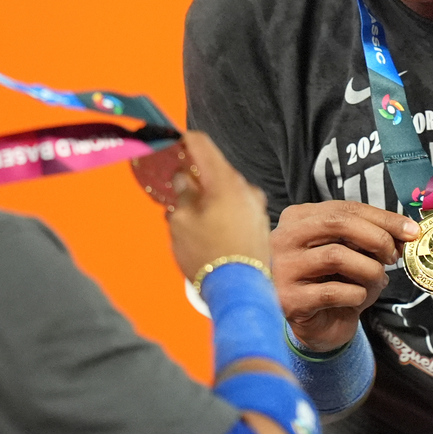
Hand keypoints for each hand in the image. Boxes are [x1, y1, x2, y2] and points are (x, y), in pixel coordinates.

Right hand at [165, 132, 271, 280]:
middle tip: (174, 182)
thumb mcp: (181, 222)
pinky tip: (205, 227)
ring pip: (226, 191)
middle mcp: (246, 190)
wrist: (239, 293)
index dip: (184, 140)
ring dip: (207, 195)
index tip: (172, 142)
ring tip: (187, 213)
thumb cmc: (208, 256)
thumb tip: (184, 180)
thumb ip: (181, 193)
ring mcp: (256, 208)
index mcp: (225, 182)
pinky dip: (220, 210)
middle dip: (194, 173)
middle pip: (216, 169)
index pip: (203, 144)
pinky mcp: (260, 226)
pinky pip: (236, 208)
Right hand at [272, 200, 418, 352]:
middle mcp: (283, 238)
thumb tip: (407, 230)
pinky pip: (333, 292)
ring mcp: (282, 269)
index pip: (344, 208)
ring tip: (378, 281)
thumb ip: (372, 236)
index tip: (411, 231)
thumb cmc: (337, 281)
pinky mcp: (289, 299)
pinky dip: (356, 294)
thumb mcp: (355, 252)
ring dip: (369, 270)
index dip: (382, 218)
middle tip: (394, 256)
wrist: (319, 325)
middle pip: (336, 223)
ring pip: (336, 256)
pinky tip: (358, 298)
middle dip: (376, 238)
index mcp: (297, 218)